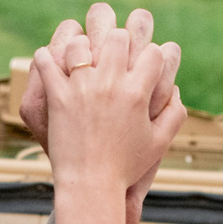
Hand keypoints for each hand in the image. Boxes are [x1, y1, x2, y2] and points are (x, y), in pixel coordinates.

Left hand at [32, 16, 185, 204]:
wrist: (91, 185)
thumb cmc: (126, 167)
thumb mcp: (160, 143)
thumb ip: (174, 115)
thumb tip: (176, 90)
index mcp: (138, 92)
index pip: (153, 52)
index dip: (151, 55)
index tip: (144, 62)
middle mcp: (111, 84)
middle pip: (118, 37)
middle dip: (118, 40)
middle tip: (112, 51)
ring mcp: (82, 88)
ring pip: (80, 44)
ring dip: (81, 46)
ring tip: (81, 57)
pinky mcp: (58, 96)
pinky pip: (46, 62)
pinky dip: (46, 57)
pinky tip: (51, 60)